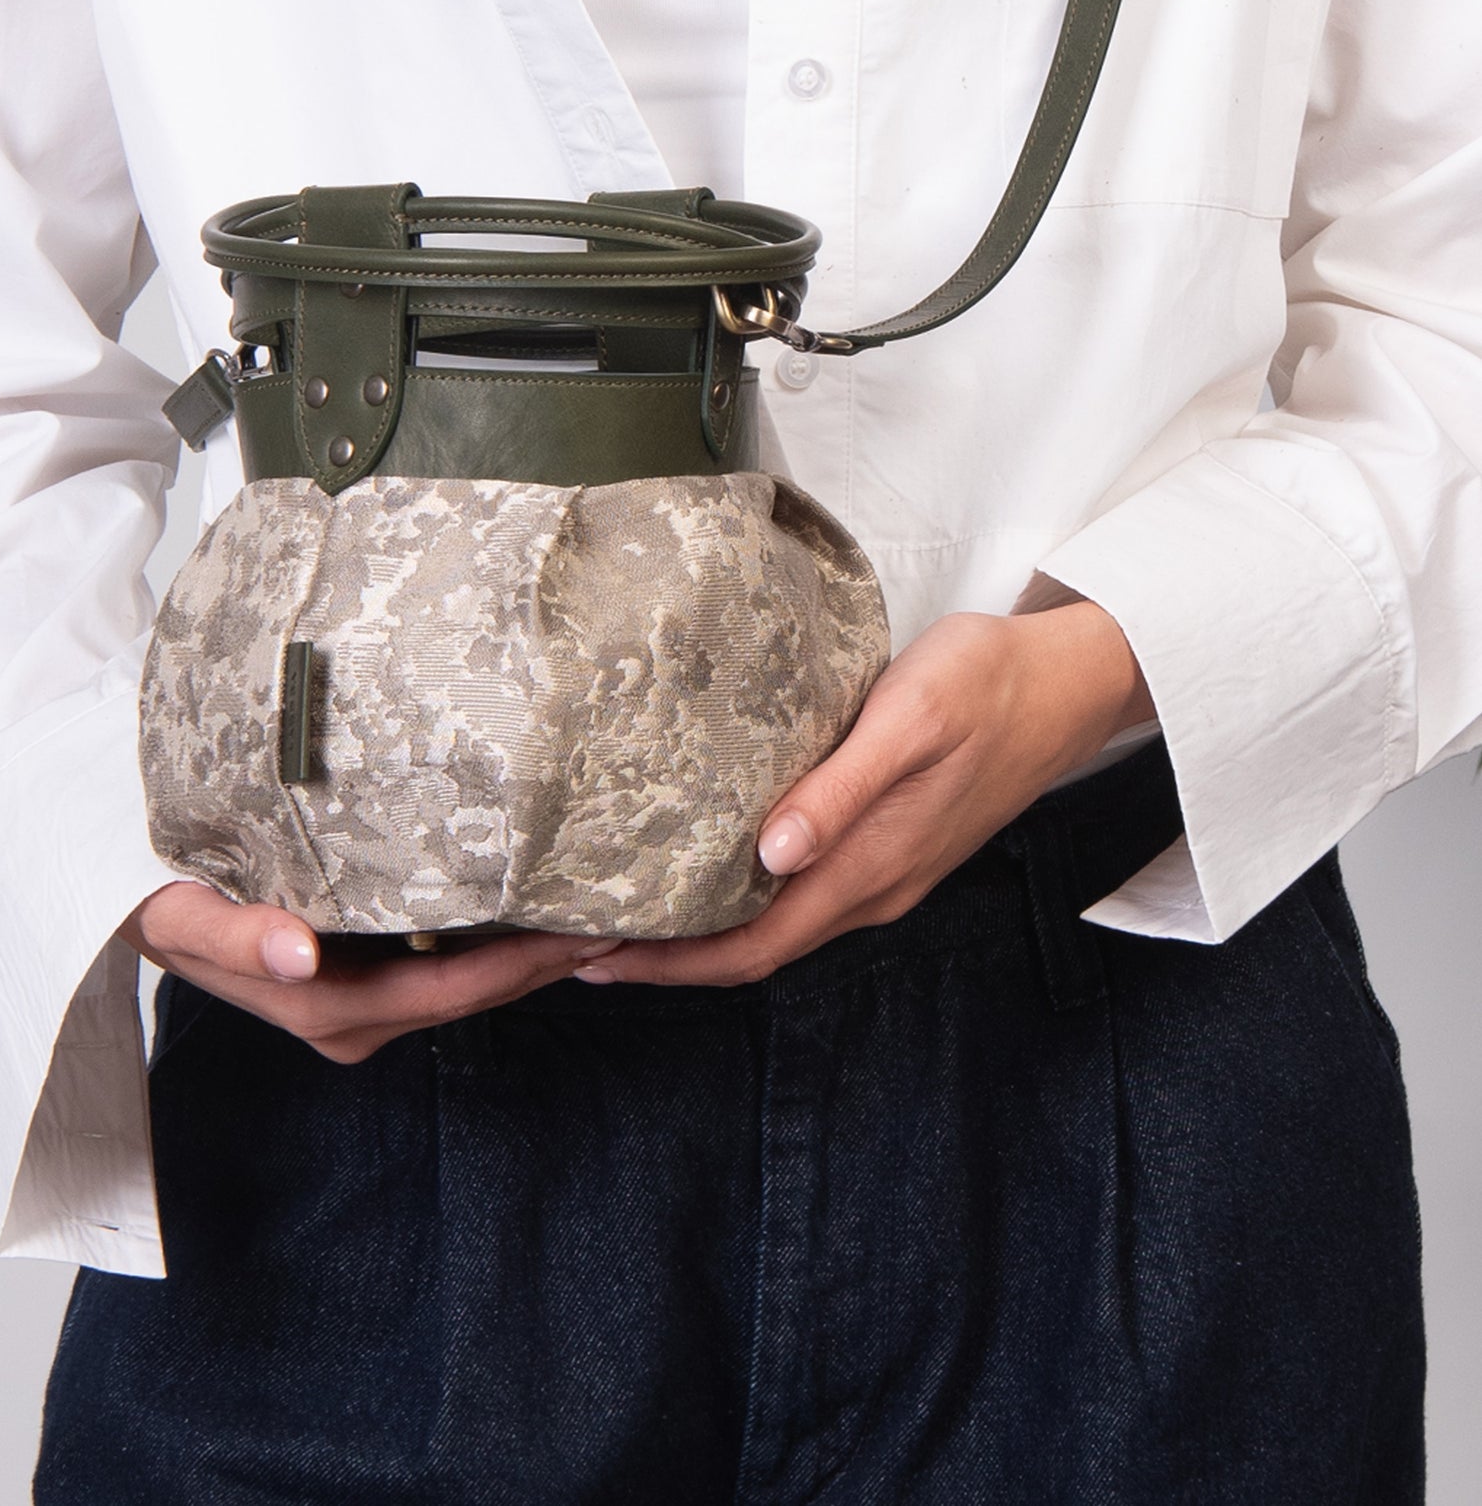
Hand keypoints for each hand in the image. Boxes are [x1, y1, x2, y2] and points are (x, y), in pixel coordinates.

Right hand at [118, 882, 620, 1063]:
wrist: (121, 893)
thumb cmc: (152, 894)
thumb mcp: (178, 914)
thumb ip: (233, 935)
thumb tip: (298, 955)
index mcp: (323, 1008)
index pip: (448, 993)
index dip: (521, 969)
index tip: (590, 931)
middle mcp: (349, 1017)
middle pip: (472, 995)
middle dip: (548, 962)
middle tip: (626, 910)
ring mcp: (357, 1002)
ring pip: (463, 984)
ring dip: (529, 955)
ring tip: (597, 904)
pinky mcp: (358, 978)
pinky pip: (440, 965)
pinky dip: (492, 942)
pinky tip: (534, 905)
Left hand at [573, 598, 1154, 988]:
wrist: (1069, 682)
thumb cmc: (986, 684)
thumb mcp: (911, 720)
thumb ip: (842, 790)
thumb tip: (771, 854)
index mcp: (871, 867)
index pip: (752, 946)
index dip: (670, 964)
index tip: (592, 959)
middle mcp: (872, 888)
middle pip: (753, 950)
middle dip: (665, 959)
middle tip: (575, 945)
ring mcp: (884, 874)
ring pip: (775, 928)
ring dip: (698, 935)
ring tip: (620, 912)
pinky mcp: (889, 849)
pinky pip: (799, 899)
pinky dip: (738, 903)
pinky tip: (702, 871)